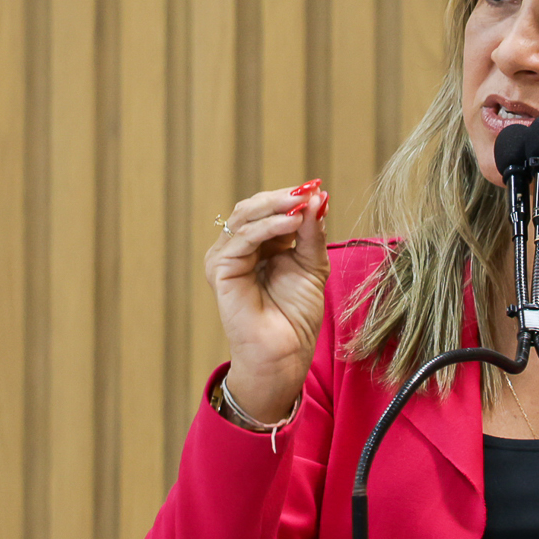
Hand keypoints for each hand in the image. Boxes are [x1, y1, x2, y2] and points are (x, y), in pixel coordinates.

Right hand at [205, 181, 330, 422]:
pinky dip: (268, 226)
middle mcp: (239, 248)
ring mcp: (226, 257)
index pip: (269, 209)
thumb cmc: (297, 315)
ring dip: (277, 206)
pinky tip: (292, 222)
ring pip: (246, 217)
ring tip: (303, 203)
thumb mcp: (312, 265)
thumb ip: (312, 232)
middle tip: (309, 189)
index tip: (317, 186)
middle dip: (283, 196)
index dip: (291, 197)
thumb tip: (318, 196)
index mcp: (259, 245)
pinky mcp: (220, 269)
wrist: (285, 352)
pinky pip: (243, 238)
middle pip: (254, 207)